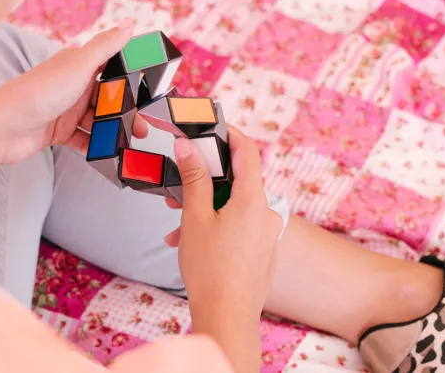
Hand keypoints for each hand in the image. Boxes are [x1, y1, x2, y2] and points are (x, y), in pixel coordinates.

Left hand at [0, 21, 147, 174]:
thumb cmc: (39, 92)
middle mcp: (73, 86)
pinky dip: (97, 145)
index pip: (110, 68)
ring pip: (98, 120)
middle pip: (107, 99)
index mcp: (77, 65)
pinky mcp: (59, 132)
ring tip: (130, 143)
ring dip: (114, 131)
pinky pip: (84, 139)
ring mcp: (65, 110)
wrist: (2, 128)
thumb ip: (105, 47)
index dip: (131, 78)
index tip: (150, 91)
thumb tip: (130, 23)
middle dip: (126, 113)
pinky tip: (109, 153)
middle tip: (144, 129)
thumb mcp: (78, 66)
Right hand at [164, 125, 282, 372]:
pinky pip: (238, 227)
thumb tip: (187, 146)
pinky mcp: (263, 251)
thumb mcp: (195, 217)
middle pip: (236, 182)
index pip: (247, 152)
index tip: (211, 127)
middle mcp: (266, 213)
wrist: (228, 318)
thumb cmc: (209, 268)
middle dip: (204, 182)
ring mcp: (267, 234)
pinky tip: (192, 243)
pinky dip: (216, 228)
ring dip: (205, 211)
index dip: (230, 134)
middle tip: (177, 187)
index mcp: (253, 200)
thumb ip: (193, 178)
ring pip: (233, 208)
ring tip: (177, 228)